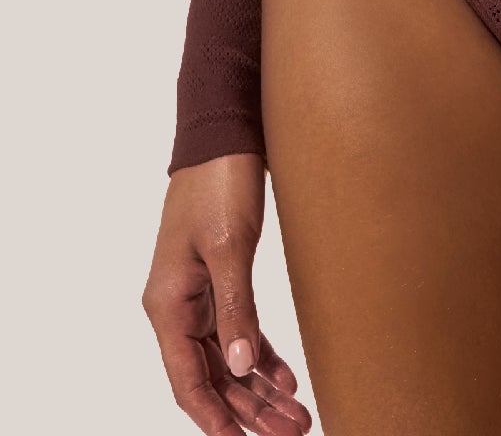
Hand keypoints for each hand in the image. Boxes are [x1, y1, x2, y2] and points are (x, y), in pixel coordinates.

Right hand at [142, 152, 310, 433]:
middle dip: (250, 409)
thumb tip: (244, 367)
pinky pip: (239, 330)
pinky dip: (262, 355)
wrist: (226, 130)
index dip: (214, 417)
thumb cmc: (219, 180)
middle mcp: (179, 306)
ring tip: (297, 414)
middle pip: (213, 375)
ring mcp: (200, 293)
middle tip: (293, 430)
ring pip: (229, 357)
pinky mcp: (222, 277)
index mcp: (168, 304)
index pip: (188, 380)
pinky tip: (287, 376)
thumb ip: (236, 307)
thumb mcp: (229, 244)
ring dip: (260, 388)